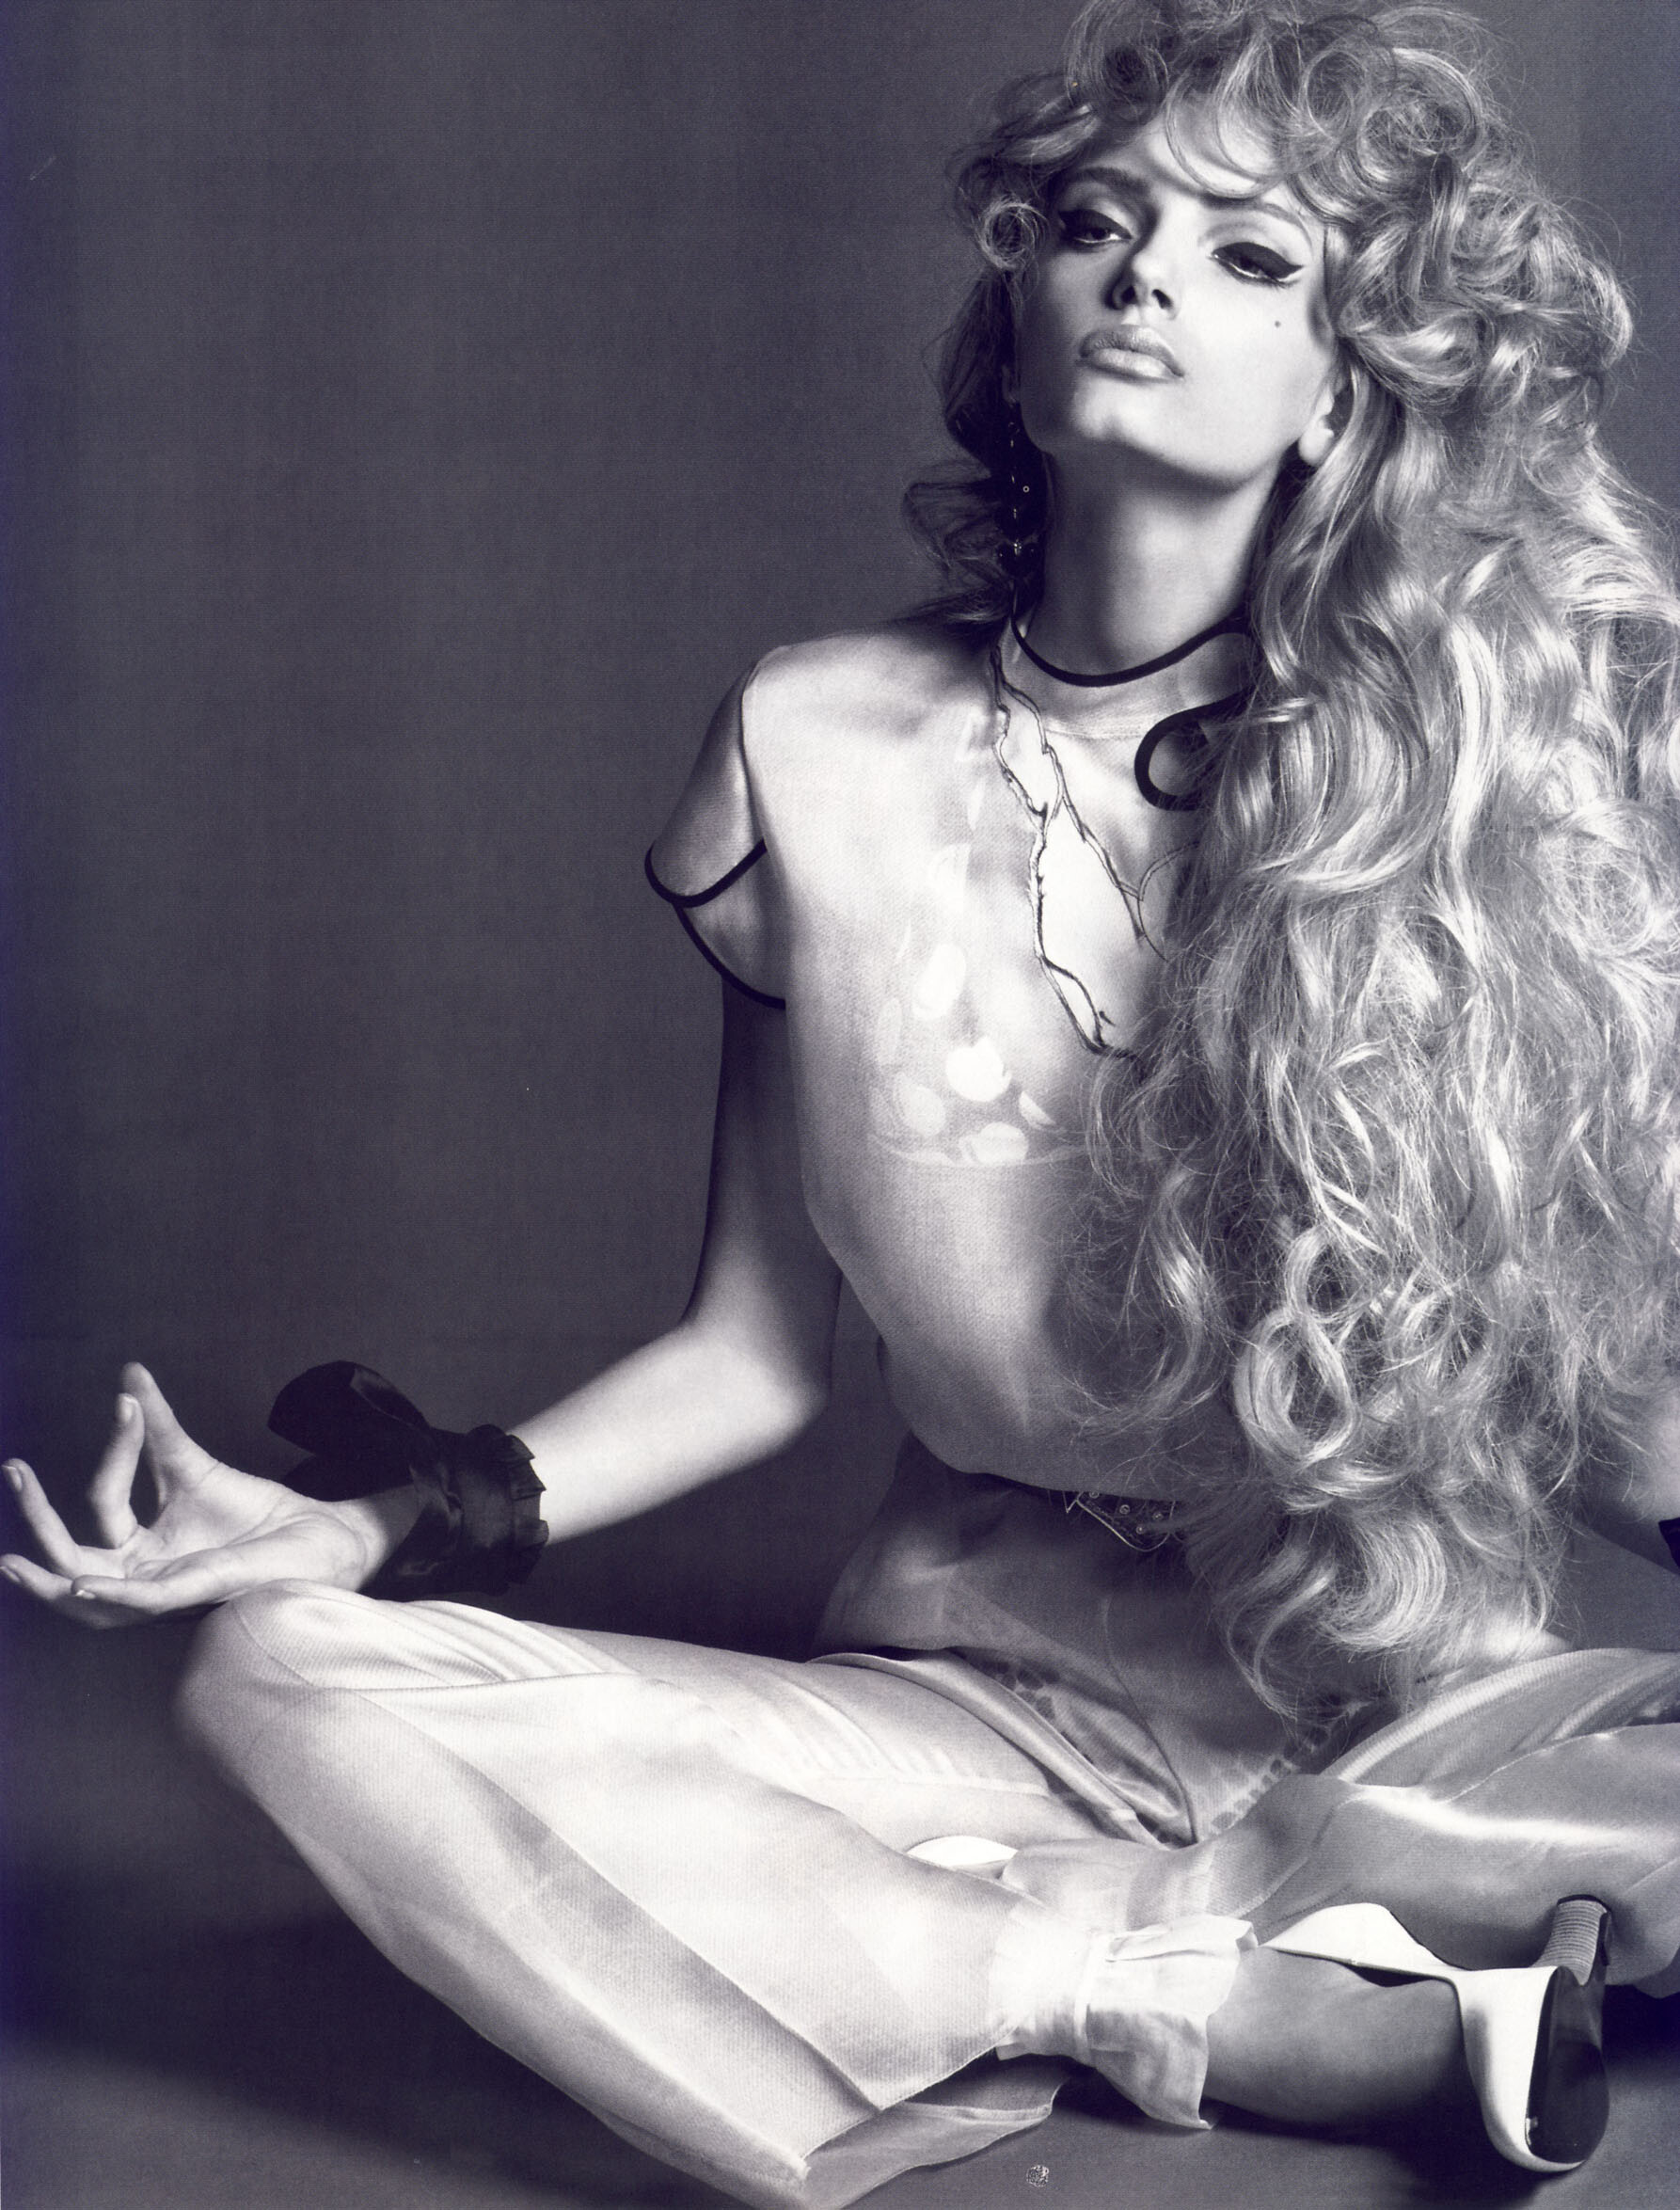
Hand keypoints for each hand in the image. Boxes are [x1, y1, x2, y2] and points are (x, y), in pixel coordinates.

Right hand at [1, 1365, 400, 1626]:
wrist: (316, 1533)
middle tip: (14, 1470)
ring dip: (49, 1580)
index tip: (126, 1403)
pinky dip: (110, 1595)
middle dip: (37, 1519)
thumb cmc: (255, 1511)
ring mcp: (168, 1586)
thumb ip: (156, 1425)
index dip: (113, 1451)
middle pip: (72, 1557)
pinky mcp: (198, 1590)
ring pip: (91, 1594)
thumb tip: (129, 1373)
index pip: (103, 1500)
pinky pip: (143, 1601)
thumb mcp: (192, 1462)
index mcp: (142, 1544)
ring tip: (11, 1563)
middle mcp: (145, 1570)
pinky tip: (80, 1585)